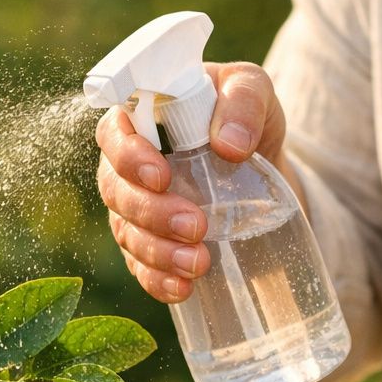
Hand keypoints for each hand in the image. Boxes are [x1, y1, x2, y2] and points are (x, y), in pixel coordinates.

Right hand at [95, 61, 288, 302]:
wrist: (266, 170)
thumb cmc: (248, 120)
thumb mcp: (256, 92)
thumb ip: (244, 100)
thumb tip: (230, 144)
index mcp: (143, 117)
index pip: (114, 132)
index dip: (127, 156)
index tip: (160, 176)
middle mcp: (130, 164)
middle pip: (116, 189)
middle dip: (151, 212)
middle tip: (195, 225)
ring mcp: (137, 207)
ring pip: (126, 231)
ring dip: (157, 252)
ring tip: (198, 262)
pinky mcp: (152, 242)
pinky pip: (140, 266)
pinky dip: (157, 280)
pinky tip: (182, 289)